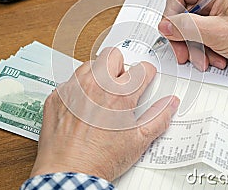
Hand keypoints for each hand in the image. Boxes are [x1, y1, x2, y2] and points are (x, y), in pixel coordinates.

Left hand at [30, 47, 179, 181]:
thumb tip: (170, 103)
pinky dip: (78, 90)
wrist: (68, 172)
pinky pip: (70, 82)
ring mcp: (74, 88)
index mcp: (120, 94)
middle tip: (120, 86)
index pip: (141, 68)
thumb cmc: (100, 158)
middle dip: (120, 67)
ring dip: (98, 76)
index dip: (146, 75)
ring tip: (100, 97)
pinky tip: (82, 108)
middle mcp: (95, 85)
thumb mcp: (138, 141)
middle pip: (113, 55)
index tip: (144, 80)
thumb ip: (159, 117)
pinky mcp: (57, 95)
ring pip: (90, 65)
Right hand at [158, 0, 227, 70]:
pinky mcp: (215, 25)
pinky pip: (198, 37)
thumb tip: (164, 25)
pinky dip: (203, 50)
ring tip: (206, 60)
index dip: (171, 12)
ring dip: (194, 48)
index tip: (171, 32)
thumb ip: (187, 27)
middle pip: (181, 13)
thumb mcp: (217, 33)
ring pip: (188, 28)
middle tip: (184, 54)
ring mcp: (213, 12)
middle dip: (182, 38)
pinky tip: (215, 58)